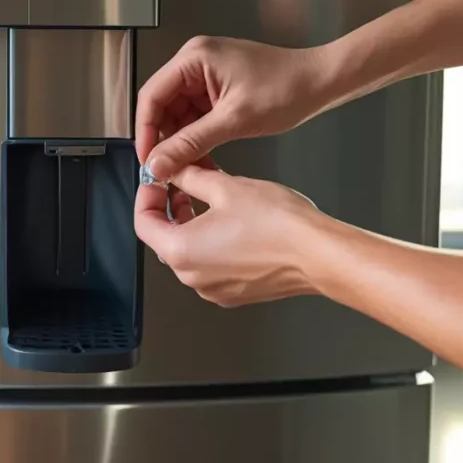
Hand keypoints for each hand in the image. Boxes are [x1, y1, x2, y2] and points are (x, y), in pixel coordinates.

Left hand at [134, 164, 326, 306]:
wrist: (319, 254)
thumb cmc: (278, 225)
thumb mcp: (225, 187)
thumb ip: (190, 177)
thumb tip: (174, 170)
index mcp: (180, 251)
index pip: (143, 222)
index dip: (146, 196)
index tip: (157, 181)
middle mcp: (192, 277)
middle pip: (164, 238)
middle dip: (171, 207)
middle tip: (183, 183)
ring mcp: (214, 289)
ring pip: (189, 252)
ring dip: (192, 224)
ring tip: (211, 197)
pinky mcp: (235, 292)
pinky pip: (211, 265)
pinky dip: (212, 242)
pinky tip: (230, 221)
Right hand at [135, 36, 328, 178]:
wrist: (322, 81)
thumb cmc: (287, 90)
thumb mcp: (234, 120)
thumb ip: (191, 143)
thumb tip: (158, 164)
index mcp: (193, 58)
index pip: (151, 97)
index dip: (145, 132)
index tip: (147, 160)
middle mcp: (194, 60)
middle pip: (162, 105)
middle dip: (164, 138)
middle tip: (166, 169)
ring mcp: (205, 72)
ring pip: (178, 112)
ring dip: (182, 140)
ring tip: (188, 167)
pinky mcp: (217, 85)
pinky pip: (196, 113)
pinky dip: (197, 135)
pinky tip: (202, 155)